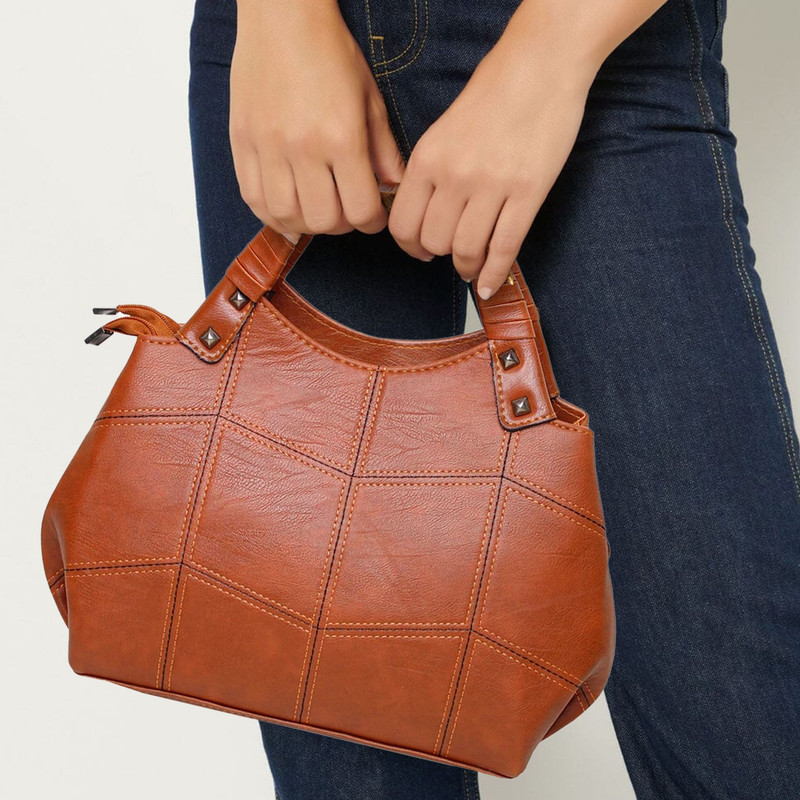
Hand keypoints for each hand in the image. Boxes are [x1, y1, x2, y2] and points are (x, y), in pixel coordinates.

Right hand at [230, 0, 404, 237]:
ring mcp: (268, 147)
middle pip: (324, 220)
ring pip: (287, 216)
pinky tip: (288, 208)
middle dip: (342, 225)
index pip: (361, 209)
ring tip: (317, 210)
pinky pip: (253, 199)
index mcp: (341, 137)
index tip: (374, 217)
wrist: (282, 16)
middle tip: (346, 211)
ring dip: (307, 223)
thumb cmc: (330, 53)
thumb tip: (394, 188)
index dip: (373, 222)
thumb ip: (384, 150)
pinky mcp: (242, 143)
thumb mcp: (370, 100)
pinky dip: (273, 215)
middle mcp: (303, 148)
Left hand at [388, 14, 598, 297]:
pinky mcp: (527, 194)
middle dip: (439, 255)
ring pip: (466, 251)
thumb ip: (428, 174)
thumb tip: (420, 216)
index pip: (403, 225)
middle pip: (434, 243)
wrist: (540, 67)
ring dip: (465, 266)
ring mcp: (492, 187)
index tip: (419, 251)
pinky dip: (494, 275)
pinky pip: (504, 249)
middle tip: (449, 253)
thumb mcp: (442, 131)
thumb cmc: (492, 95)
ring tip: (470, 266)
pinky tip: (488, 285)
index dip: (409, 247)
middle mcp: (454, 176)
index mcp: (427, 159)